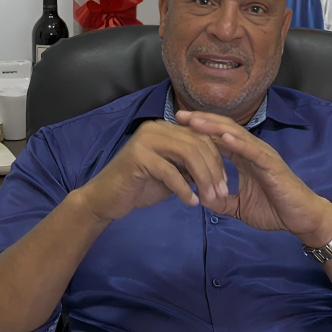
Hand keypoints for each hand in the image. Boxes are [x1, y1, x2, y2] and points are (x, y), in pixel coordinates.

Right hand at [78, 120, 229, 221]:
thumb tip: (219, 171)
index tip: (225, 184)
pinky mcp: (138, 156)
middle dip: (214, 170)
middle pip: (197, 144)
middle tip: (222, 194)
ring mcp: (146, 139)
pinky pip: (170, 171)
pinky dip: (183, 188)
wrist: (105, 199)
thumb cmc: (140, 187)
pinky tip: (191, 202)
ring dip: (203, 179)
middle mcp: (156, 128)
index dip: (217, 160)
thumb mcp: (173, 175)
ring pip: (188, 154)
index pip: (201, 137)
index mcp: (166, 128)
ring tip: (210, 200)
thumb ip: (191, 168)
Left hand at [175, 111, 331, 247]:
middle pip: (224, 128)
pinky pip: (253, 151)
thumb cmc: (275, 210)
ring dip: (214, 127)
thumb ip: (222, 201)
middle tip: (179, 115)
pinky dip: (238, 143)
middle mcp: (252, 151)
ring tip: (194, 121)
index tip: (177, 125)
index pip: (218, 137)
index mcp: (245, 157)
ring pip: (235, 134)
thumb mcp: (240, 207)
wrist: (302, 219)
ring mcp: (262, 155)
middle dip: (201, 121)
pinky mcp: (272, 164)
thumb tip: (201, 199)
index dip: (199, 130)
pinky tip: (223, 137)